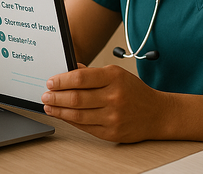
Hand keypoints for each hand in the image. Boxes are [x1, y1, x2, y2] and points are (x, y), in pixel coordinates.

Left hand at [41, 64, 171, 142]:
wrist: (157, 114)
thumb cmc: (135, 92)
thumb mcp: (118, 75)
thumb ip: (93, 73)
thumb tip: (69, 69)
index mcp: (114, 77)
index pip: (81, 78)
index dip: (62, 80)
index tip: (51, 82)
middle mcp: (114, 96)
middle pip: (76, 97)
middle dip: (56, 96)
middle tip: (46, 95)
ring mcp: (112, 116)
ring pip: (77, 114)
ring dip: (58, 110)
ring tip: (49, 106)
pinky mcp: (110, 132)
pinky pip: (84, 126)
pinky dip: (70, 120)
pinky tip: (63, 115)